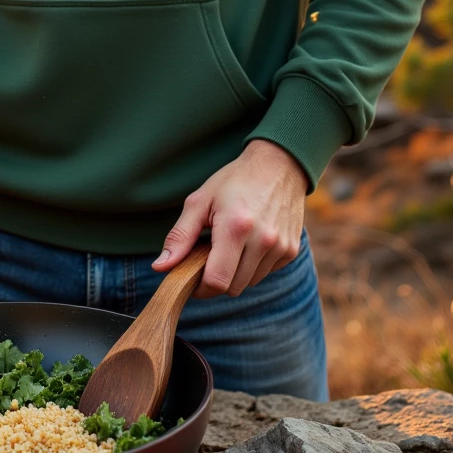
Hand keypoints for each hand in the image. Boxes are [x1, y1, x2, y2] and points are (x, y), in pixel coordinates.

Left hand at [152, 139, 307, 296]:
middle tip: (210, 254)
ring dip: (236, 272)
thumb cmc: (234, 181)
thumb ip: (180, 236)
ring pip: (249, 283)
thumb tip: (160, 266)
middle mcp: (262, 240)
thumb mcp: (200, 201)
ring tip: (231, 244)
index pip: (216, 281)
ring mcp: (281, 247)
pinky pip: (265, 273)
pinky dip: (253, 265)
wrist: (278, 165)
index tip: (192, 277)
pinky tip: (250, 242)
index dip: (200, 287)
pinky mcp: (291, 251)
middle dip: (217, 278)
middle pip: (233, 288)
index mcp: (235, 227)